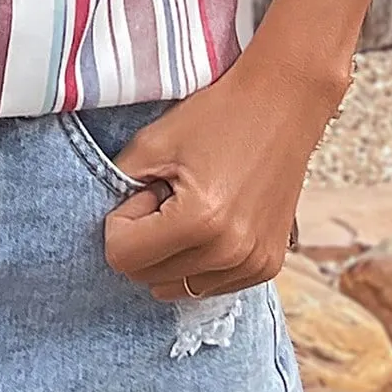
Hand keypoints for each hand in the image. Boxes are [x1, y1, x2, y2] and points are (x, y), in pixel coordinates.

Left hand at [103, 48, 349, 301]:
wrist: (282, 105)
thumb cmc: (216, 116)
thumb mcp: (152, 144)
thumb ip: (117, 188)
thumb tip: (109, 227)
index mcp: (199, 221)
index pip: (122, 257)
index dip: (122, 221)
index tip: (146, 190)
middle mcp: (230, 252)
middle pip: (146, 277)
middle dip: (145, 238)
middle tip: (168, 194)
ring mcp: (254, 263)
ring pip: (176, 287)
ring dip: (171, 252)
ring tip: (191, 206)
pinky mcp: (268, 265)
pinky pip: (209, 284)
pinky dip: (198, 259)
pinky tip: (214, 219)